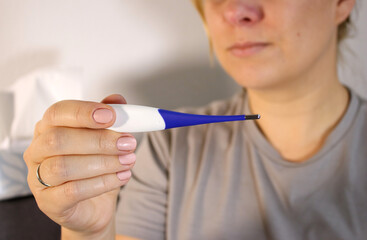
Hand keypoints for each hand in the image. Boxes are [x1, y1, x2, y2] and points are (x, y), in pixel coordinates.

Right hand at [23, 94, 136, 238]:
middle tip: (127, 143)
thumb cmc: (95, 168)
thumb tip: (118, 100)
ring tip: (128, 161)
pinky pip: (72, 191)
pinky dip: (102, 183)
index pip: (57, 112)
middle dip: (99, 140)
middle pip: (58, 139)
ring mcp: (38, 179)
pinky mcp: (49, 202)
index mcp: (48, 128)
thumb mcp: (104, 140)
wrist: (94, 206)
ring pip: (63, 166)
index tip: (112, 116)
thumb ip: (108, 119)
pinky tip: (122, 177)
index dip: (84, 112)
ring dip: (103, 162)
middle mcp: (38, 151)